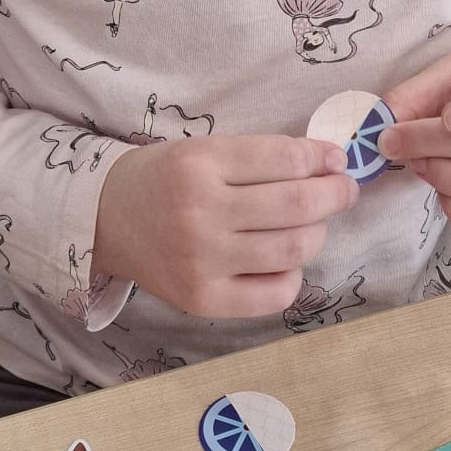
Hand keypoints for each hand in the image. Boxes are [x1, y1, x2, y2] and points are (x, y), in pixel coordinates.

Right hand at [94, 135, 358, 318]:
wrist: (107, 219)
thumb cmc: (164, 179)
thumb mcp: (204, 150)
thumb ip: (262, 157)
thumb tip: (330, 164)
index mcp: (199, 164)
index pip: (286, 159)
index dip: (323, 157)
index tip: (336, 159)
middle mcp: (200, 214)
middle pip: (299, 204)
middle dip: (336, 193)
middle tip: (343, 189)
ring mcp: (201, 262)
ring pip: (294, 248)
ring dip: (318, 232)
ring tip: (312, 223)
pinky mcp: (203, 300)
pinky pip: (275, 294)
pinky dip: (293, 275)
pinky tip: (284, 260)